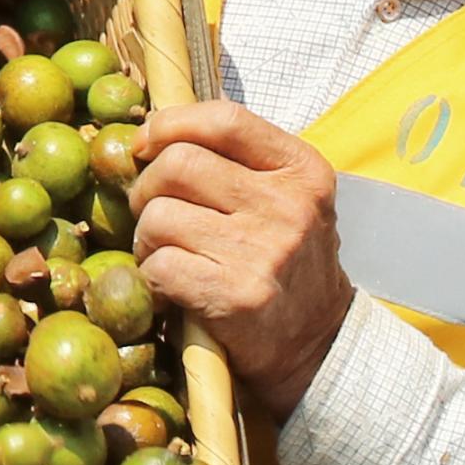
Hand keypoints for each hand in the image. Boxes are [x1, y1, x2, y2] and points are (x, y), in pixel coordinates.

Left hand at [125, 102, 351, 412]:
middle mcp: (288, 206)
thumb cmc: (287, 261)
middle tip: (153, 211)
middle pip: (179, 164)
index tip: (146, 144)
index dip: (171, 124)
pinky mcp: (236, 297)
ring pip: (159, 216)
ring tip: (167, 252)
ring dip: (147, 237)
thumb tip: (152, 133)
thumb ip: (238, 161)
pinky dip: (153, 276)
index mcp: (303, 171)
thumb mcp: (288, 199)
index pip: (225, 121)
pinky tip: (174, 285)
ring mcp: (263, 252)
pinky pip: (158, 266)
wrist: (317, 343)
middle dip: (147, 186)